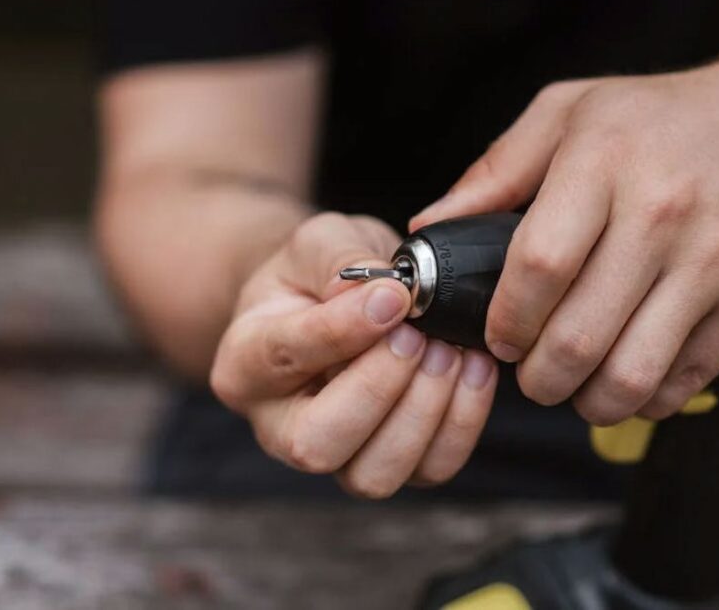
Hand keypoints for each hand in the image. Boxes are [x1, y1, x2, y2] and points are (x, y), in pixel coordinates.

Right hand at [210, 212, 497, 497]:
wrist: (330, 300)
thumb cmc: (316, 272)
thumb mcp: (318, 243)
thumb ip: (340, 260)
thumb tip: (384, 292)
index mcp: (244, 364)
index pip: (283, 358)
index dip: (341, 330)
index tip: (394, 296)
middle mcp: (277, 427)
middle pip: (317, 444)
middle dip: (379, 390)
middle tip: (418, 335)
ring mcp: (334, 456)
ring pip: (373, 474)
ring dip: (423, 412)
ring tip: (448, 349)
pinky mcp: (388, 463)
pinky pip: (428, 468)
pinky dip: (462, 421)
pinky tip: (473, 366)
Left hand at [412, 56, 718, 424]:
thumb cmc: (668, 118)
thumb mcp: (572, 112)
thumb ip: (495, 172)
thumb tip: (431, 228)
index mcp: (605, 161)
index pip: (537, 266)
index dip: (506, 320)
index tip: (500, 338)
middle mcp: (665, 212)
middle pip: (578, 336)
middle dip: (539, 378)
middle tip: (533, 374)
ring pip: (631, 374)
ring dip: (589, 399)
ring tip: (577, 385)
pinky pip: (686, 380)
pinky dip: (646, 396)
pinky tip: (631, 375)